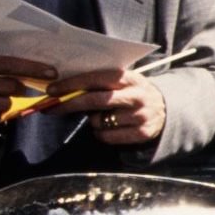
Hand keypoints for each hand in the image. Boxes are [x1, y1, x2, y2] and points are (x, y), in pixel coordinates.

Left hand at [48, 67, 167, 144]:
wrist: (164, 110)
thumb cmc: (131, 93)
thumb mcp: (122, 82)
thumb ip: (99, 83)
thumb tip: (61, 89)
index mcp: (130, 78)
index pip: (97, 78)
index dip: (72, 84)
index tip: (51, 90)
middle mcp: (137, 96)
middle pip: (95, 101)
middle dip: (69, 104)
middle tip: (50, 107)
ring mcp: (140, 116)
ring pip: (99, 121)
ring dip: (92, 120)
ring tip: (103, 116)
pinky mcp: (141, 133)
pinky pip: (107, 136)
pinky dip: (101, 133)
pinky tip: (110, 127)